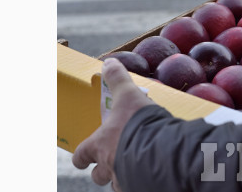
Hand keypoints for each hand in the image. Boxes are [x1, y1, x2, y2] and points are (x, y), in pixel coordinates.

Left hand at [72, 58, 154, 189]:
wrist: (160, 149)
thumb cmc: (138, 122)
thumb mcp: (128, 94)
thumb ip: (117, 79)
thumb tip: (109, 62)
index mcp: (100, 144)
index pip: (81, 155)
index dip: (81, 156)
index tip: (81, 157)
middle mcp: (109, 165)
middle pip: (97, 176)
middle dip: (102, 171)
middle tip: (112, 163)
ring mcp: (124, 179)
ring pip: (117, 184)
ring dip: (122, 176)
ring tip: (134, 169)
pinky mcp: (142, 186)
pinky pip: (138, 186)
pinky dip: (142, 181)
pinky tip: (152, 175)